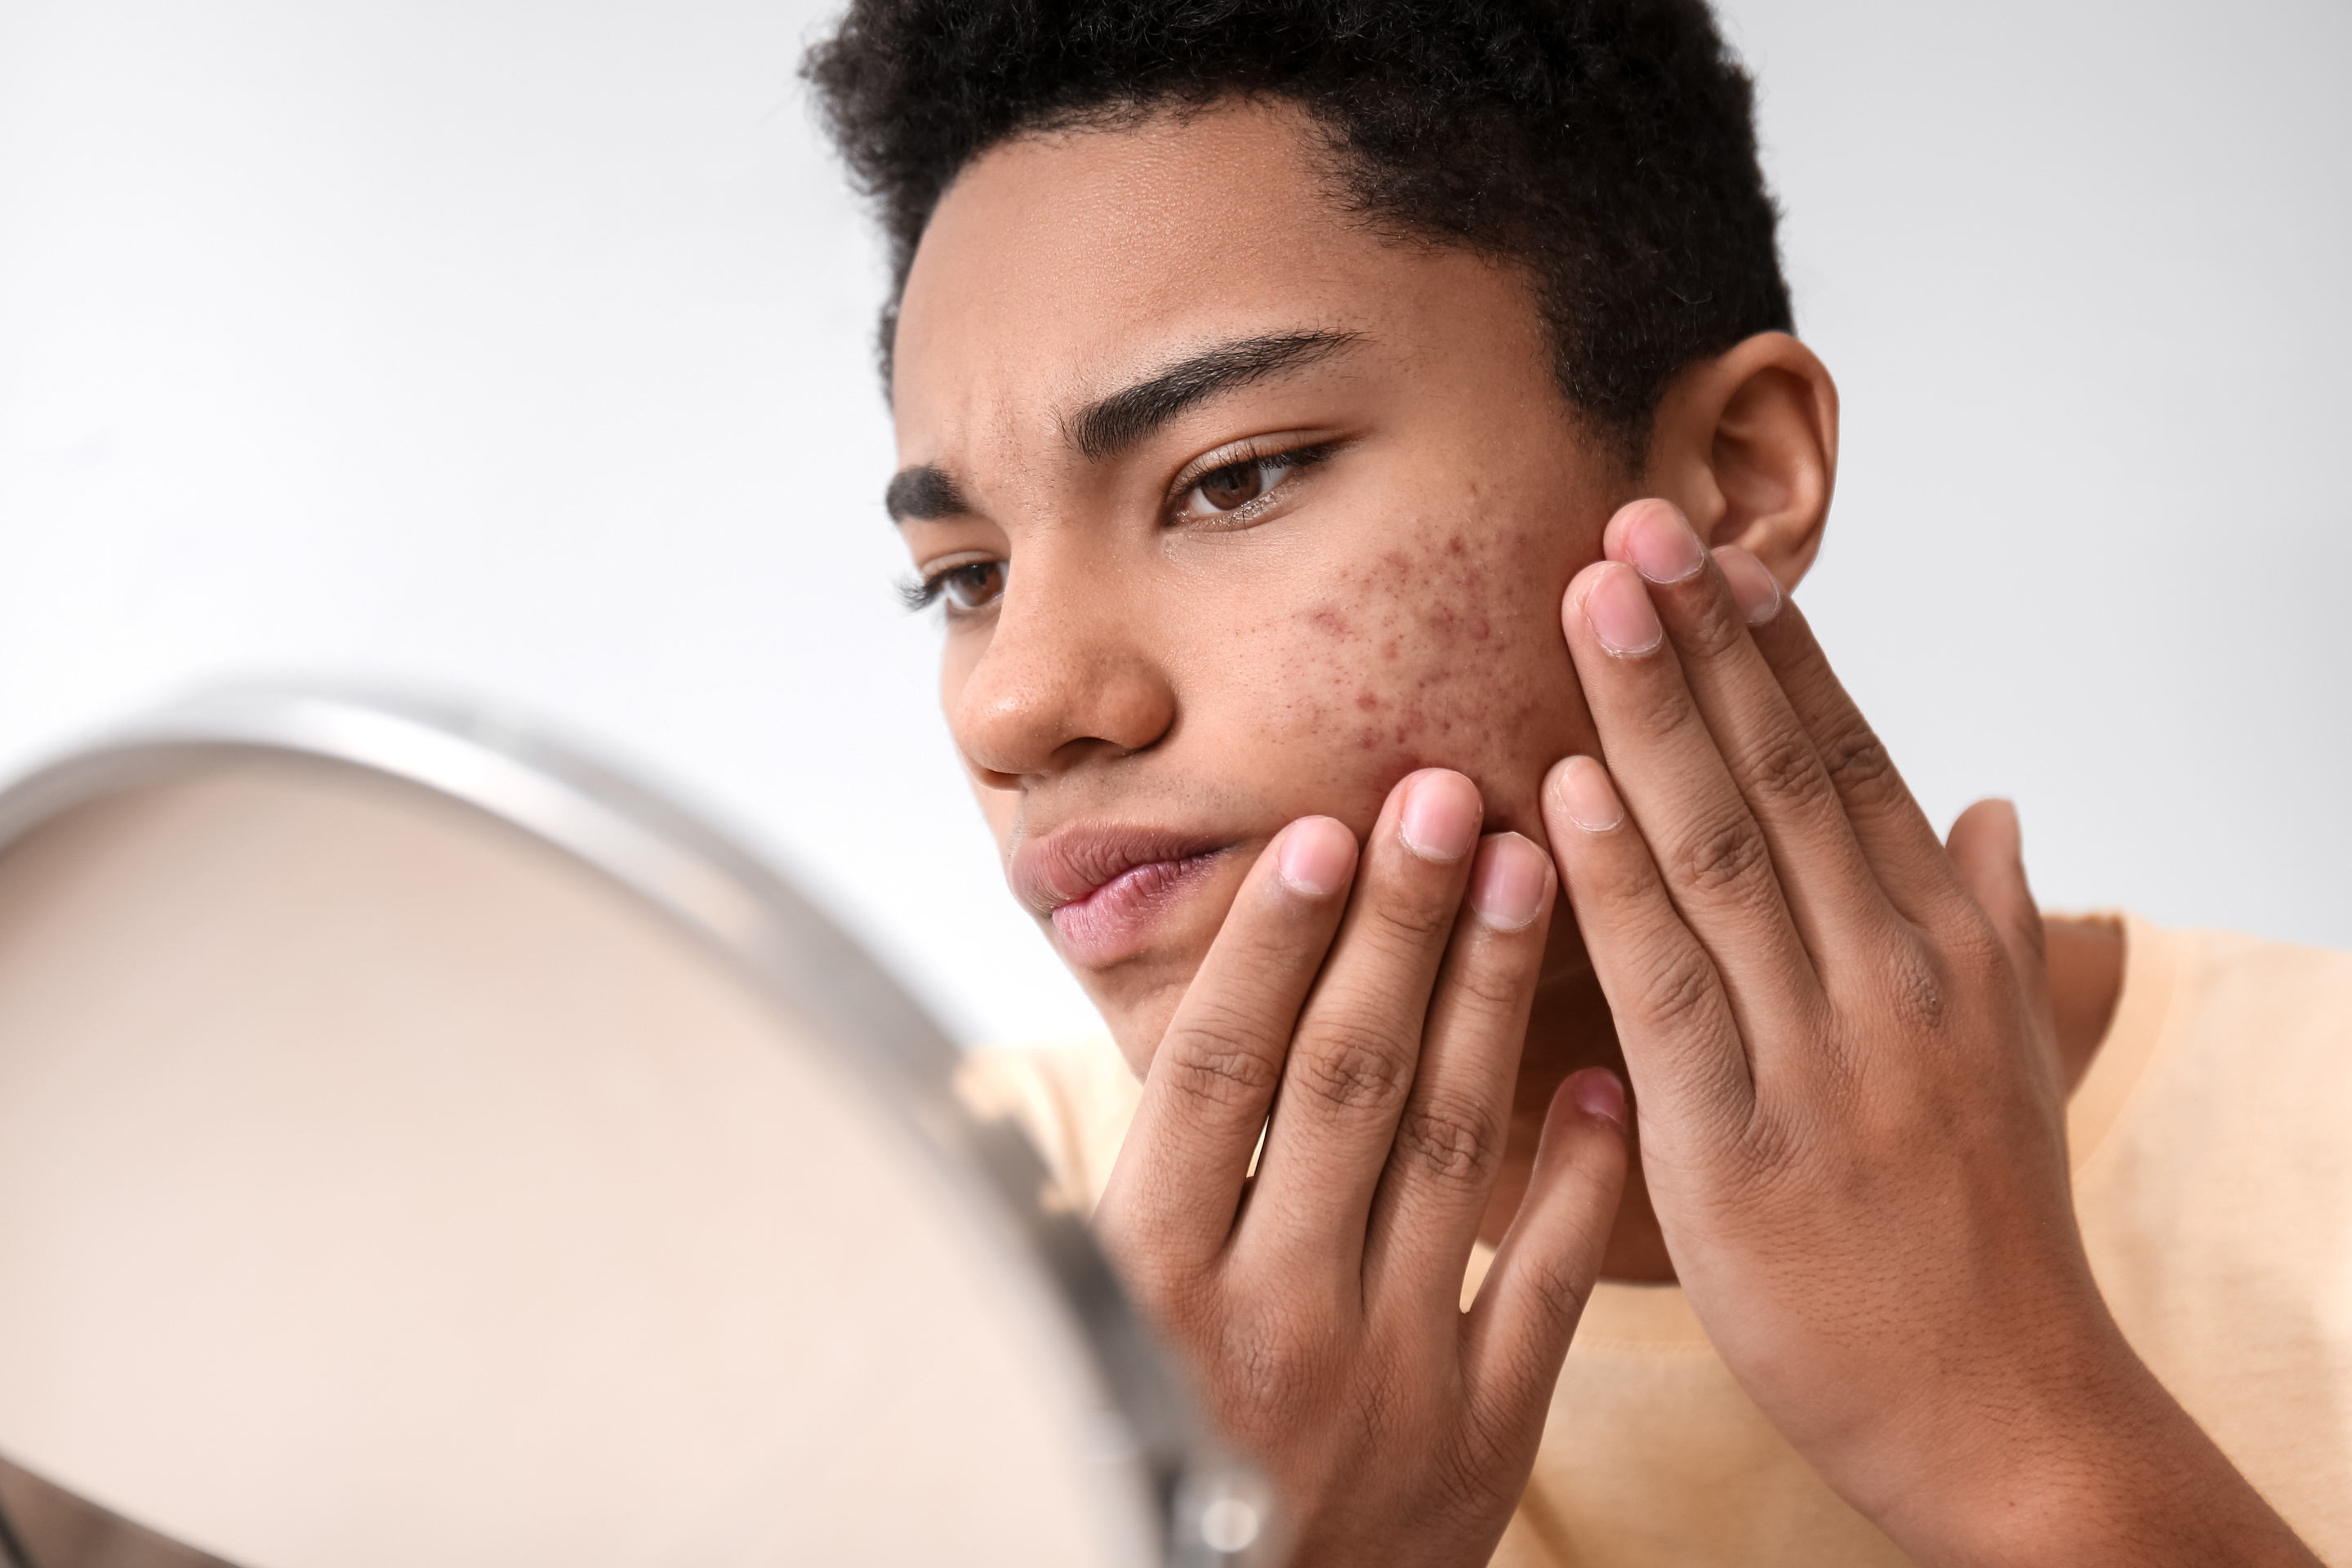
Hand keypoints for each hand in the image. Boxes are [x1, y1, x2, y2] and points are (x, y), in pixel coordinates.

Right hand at [1094, 770, 1628, 1566]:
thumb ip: (1110, 1194)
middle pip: (1348, 1079)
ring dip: (1491, 998)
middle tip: (1448, 796)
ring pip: (1451, 1148)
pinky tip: (1601, 1069)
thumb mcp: (1075, 1331)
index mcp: (1148, 1283)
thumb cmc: (1128, 1456)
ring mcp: (1384, 1376)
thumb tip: (1098, 1044)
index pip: (1220, 1074)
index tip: (1319, 833)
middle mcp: (1267, 1317)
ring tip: (1530, 870)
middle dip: (1401, 925)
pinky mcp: (1479, 1439)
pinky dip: (1577, 1173)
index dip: (1272, 943)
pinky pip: (1544, 1284)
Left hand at [1543, 499, 2316, 1565]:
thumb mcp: (2013, 1057)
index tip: (1713, 549)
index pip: (1848, 762)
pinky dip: (1617, 881)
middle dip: (1704, 639)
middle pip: (1780, 775)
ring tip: (1591, 597)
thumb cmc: (1992, 1237)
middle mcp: (1890, 975)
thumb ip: (1998, 919)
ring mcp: (1821, 1055)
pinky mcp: (1741, 1146)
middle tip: (1632, 519)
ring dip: (1651, 713)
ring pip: (1723, 851)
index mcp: (1943, 946)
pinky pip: (1669, 988)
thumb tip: (2000, 807)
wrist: (2014, 1416)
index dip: (1776, 650)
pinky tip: (1568, 789)